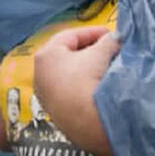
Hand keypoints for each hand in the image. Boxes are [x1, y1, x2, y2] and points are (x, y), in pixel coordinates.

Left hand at [33, 26, 118, 155]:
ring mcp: (45, 93)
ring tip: (106, 67)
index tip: (110, 34)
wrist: (84, 123)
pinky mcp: (54, 110)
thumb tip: (115, 37)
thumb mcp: (100, 54)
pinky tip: (97, 87)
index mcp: (46, 54)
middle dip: (90, 50)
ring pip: (69, 73)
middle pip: (68, 54)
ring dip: (87, 68)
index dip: (93, 32)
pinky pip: (69, 90)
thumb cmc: (86, 80)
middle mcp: (39, 73)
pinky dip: (82, 84)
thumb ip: (108, 41)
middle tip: (110, 50)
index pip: (71, 36)